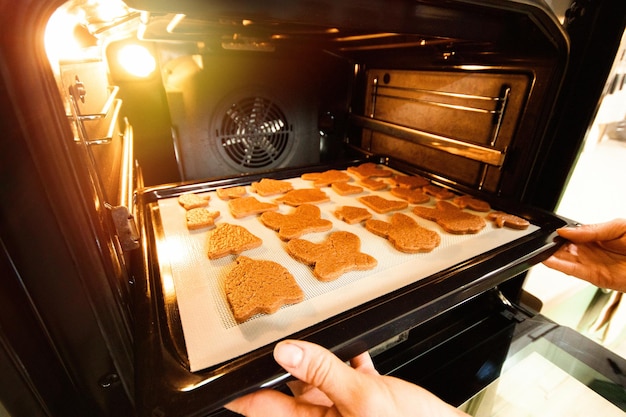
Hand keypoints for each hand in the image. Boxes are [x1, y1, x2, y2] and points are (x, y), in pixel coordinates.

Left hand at [225, 339, 467, 416]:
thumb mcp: (363, 399)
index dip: (242, 392)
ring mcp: (346, 412)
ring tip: (318, 338)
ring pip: (319, 379)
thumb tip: (285, 352)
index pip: (266, 408)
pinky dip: (350, 361)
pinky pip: (348, 377)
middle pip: (293, 388)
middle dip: (288, 364)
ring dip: (320, 359)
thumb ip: (323, 372)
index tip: (223, 376)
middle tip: (276, 337)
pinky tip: (357, 351)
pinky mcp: (367, 403)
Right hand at [543, 219, 625, 291]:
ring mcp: (593, 265)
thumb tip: (566, 230)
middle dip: (553, 246)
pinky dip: (560, 267)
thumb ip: (592, 229)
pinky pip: (574, 272)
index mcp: (597, 238)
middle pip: (566, 250)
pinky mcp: (596, 278)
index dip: (561, 234)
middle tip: (541, 242)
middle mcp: (593, 252)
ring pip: (567, 261)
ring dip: (552, 257)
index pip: (572, 236)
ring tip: (540, 252)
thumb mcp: (618, 227)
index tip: (551, 232)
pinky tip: (548, 261)